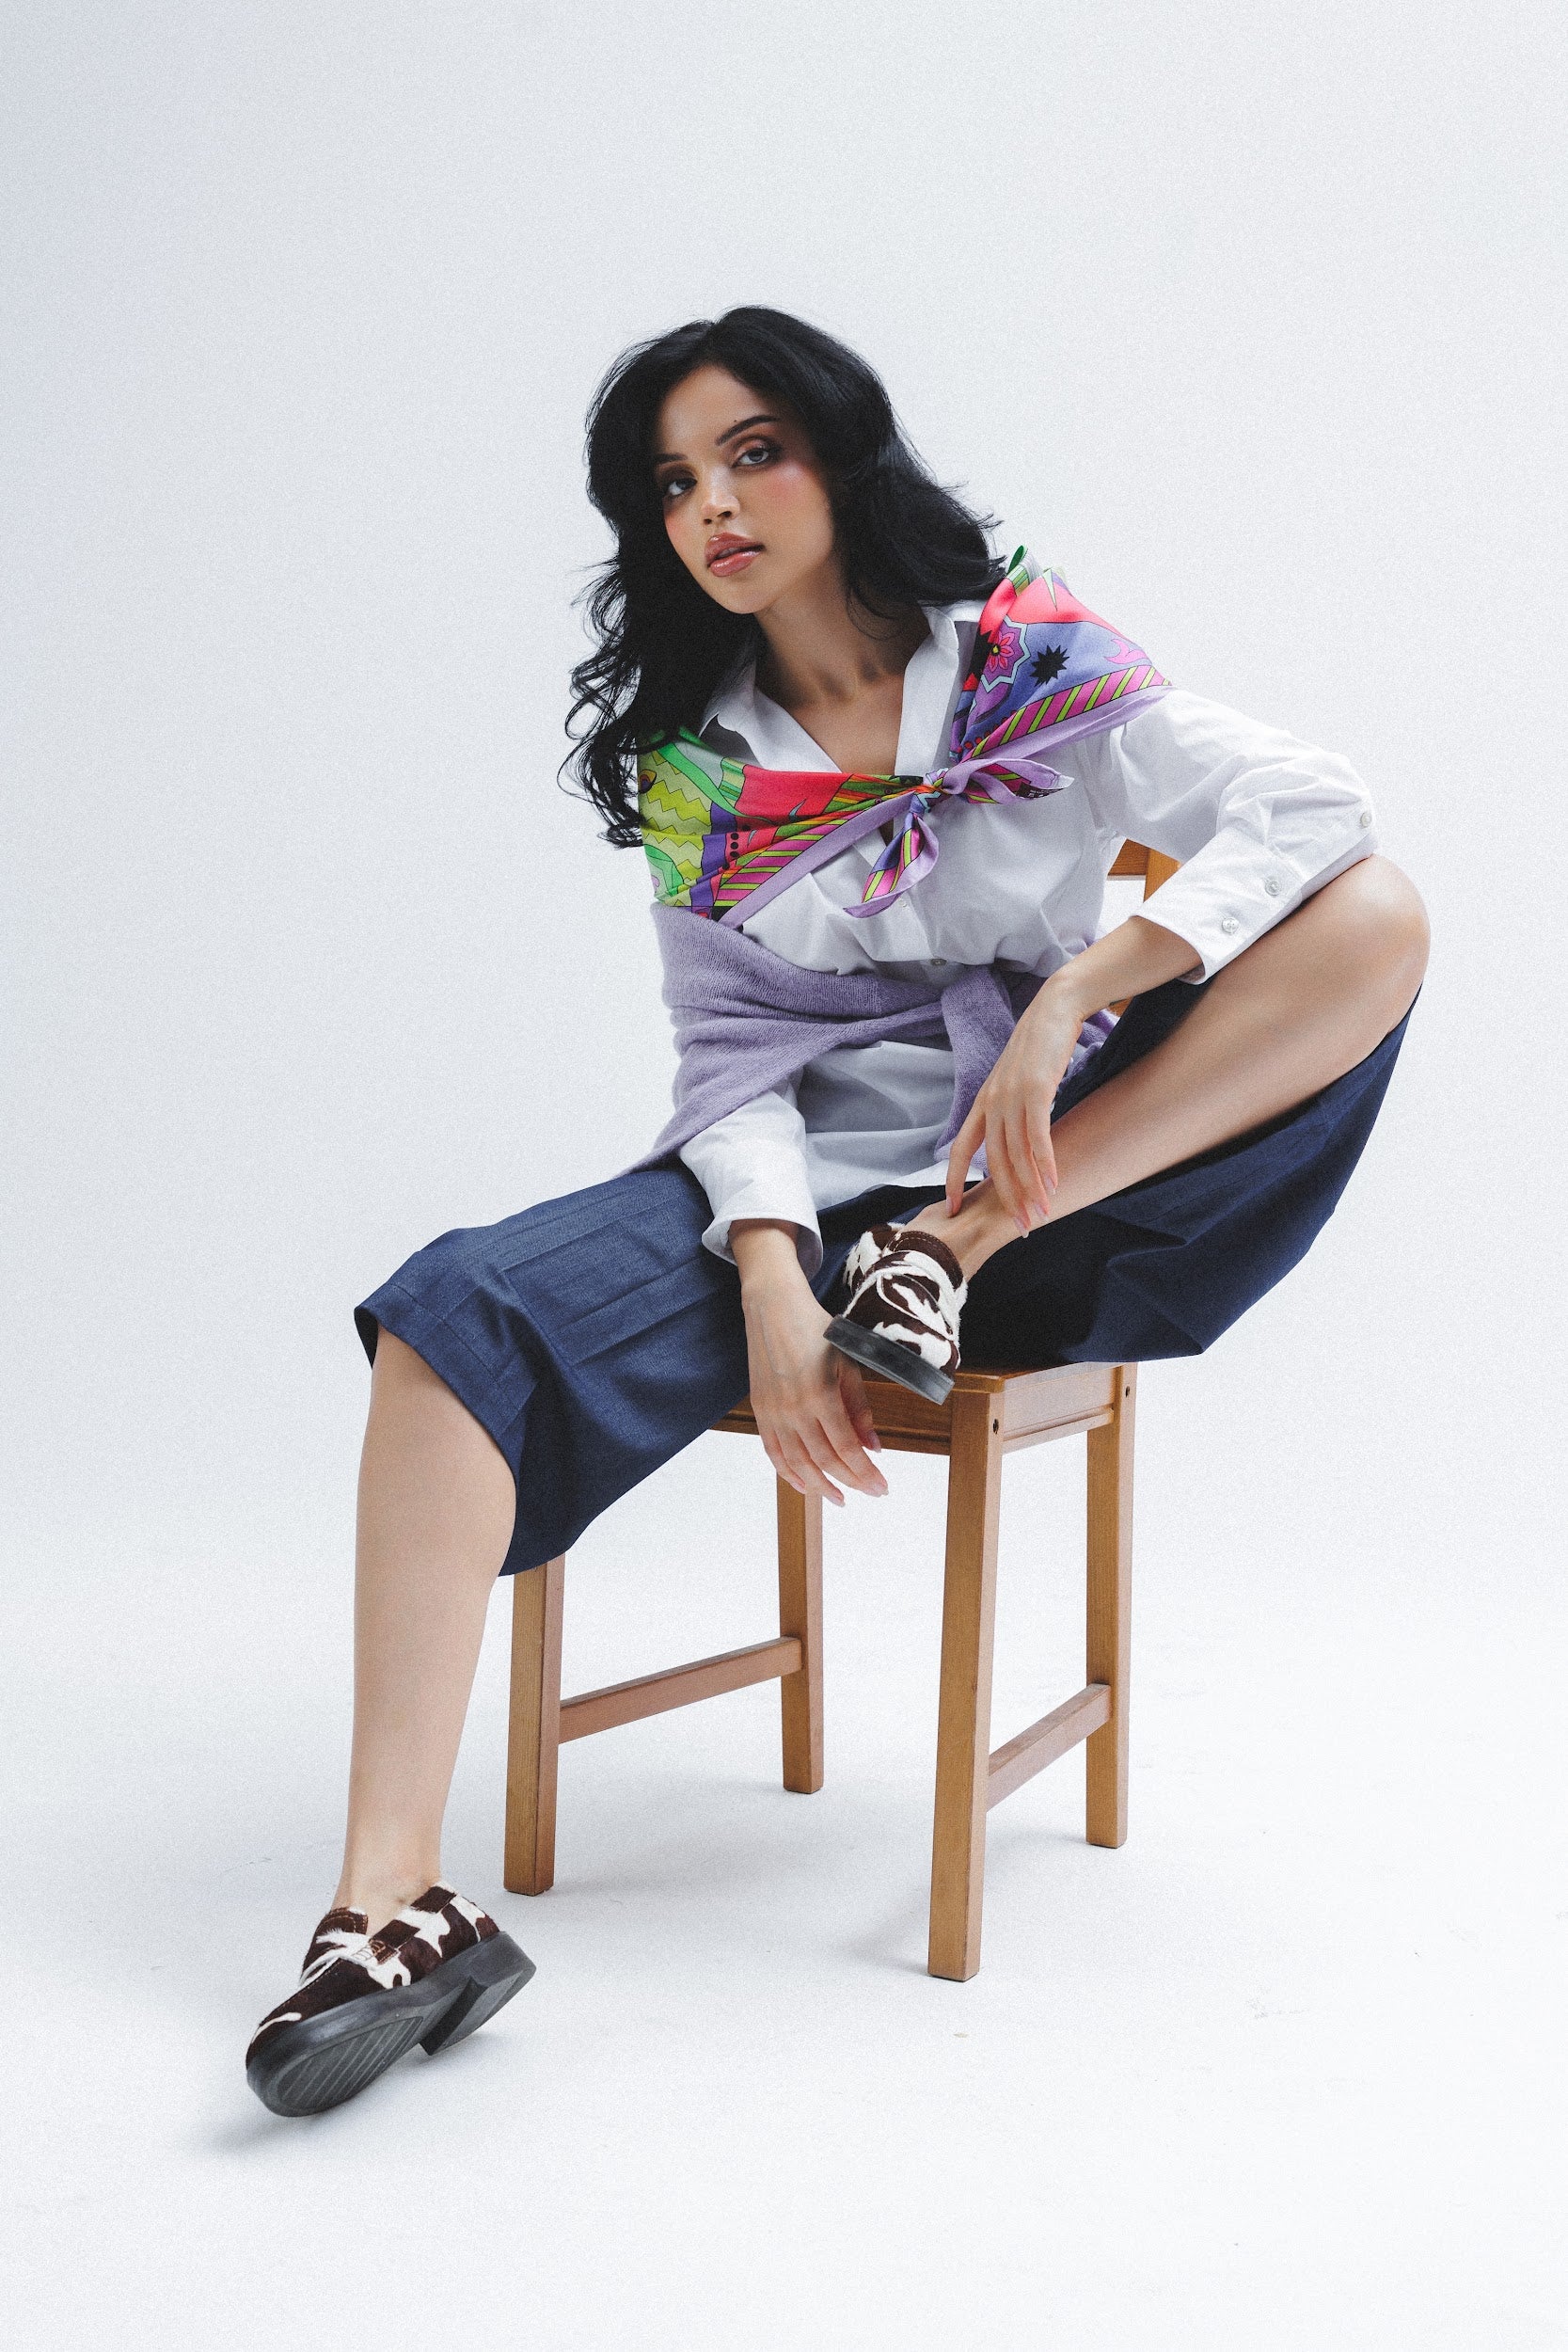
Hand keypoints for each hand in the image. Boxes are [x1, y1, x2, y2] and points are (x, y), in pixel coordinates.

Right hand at [731, 1225, 886, 1507]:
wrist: (772, 1306)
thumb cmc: (814, 1327)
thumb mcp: (847, 1360)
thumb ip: (860, 1406)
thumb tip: (875, 1446)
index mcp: (820, 1394)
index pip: (847, 1447)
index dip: (865, 1473)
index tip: (882, 1487)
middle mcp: (794, 1408)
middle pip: (824, 1460)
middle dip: (851, 1481)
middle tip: (871, 1493)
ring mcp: (773, 1411)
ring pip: (797, 1463)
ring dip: (819, 1485)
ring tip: (839, 1498)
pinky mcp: (760, 1409)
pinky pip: (773, 1451)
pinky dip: (787, 1472)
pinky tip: (803, 1484)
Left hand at [943, 979, 1085, 1231]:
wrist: (1054, 1008)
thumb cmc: (1040, 1047)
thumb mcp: (1018, 1081)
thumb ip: (1012, 1110)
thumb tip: (1020, 1139)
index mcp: (983, 1103)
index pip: (958, 1149)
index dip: (952, 1180)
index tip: (952, 1208)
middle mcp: (992, 1103)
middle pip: (993, 1162)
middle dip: (1006, 1197)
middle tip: (1020, 1227)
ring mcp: (1012, 1096)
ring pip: (1016, 1154)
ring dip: (1030, 1188)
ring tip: (1040, 1214)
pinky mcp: (1036, 1090)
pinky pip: (1037, 1136)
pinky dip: (1045, 1162)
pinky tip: (1054, 1183)